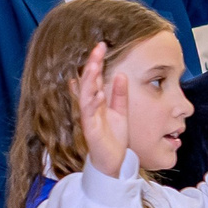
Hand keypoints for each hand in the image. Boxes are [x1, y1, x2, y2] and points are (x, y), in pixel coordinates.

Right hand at [75, 42, 129, 171]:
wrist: (113, 161)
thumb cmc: (114, 138)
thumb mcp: (121, 112)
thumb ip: (120, 95)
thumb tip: (121, 75)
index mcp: (97, 101)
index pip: (95, 78)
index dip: (97, 62)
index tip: (102, 46)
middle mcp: (90, 106)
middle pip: (88, 81)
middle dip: (93, 64)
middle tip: (98, 47)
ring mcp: (88, 116)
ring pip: (85, 93)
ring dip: (90, 78)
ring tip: (95, 63)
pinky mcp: (90, 128)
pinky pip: (89, 112)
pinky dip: (92, 101)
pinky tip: (97, 91)